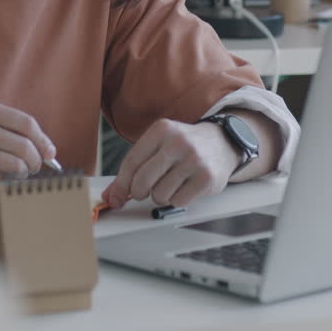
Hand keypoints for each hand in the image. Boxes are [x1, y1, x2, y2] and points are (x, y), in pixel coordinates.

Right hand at [0, 100, 56, 185]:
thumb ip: (2, 126)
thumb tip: (41, 146)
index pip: (27, 123)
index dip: (43, 140)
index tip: (49, 152)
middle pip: (26, 146)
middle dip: (37, 161)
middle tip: (36, 167)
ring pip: (18, 165)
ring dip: (23, 173)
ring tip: (18, 174)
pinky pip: (2, 178)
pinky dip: (6, 181)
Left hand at [101, 118, 236, 209]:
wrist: (221, 142)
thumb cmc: (182, 147)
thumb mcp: (158, 146)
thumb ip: (133, 169)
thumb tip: (111, 196)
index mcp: (162, 130)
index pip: (131, 162)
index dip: (120, 185)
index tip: (114, 198)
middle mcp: (178, 142)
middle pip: (143, 181)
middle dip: (138, 192)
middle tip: (143, 192)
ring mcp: (194, 160)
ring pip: (160, 195)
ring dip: (160, 196)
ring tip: (170, 183)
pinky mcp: (207, 178)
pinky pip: (178, 202)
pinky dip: (177, 199)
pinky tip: (184, 186)